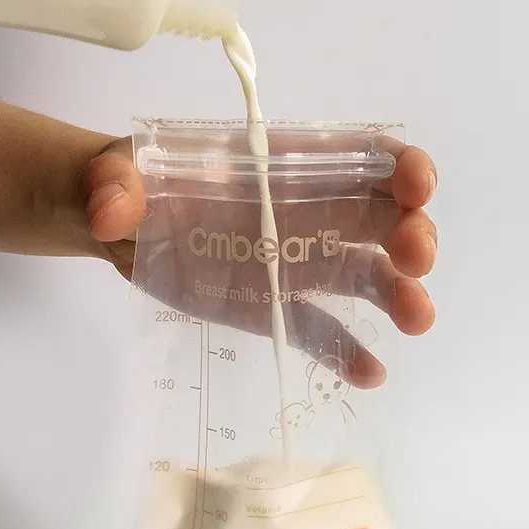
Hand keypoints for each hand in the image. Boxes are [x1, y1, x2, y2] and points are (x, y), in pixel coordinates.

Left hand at [80, 136, 437, 387]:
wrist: (121, 229)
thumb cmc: (130, 185)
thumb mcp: (116, 174)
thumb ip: (116, 183)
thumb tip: (112, 211)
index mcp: (281, 164)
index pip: (359, 155)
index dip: (397, 165)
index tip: (416, 185)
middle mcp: (306, 211)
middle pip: (378, 216)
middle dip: (409, 232)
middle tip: (415, 258)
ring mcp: (295, 263)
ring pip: (362, 274)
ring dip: (397, 292)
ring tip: (416, 318)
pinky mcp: (274, 308)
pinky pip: (320, 329)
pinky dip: (347, 351)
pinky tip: (372, 372)